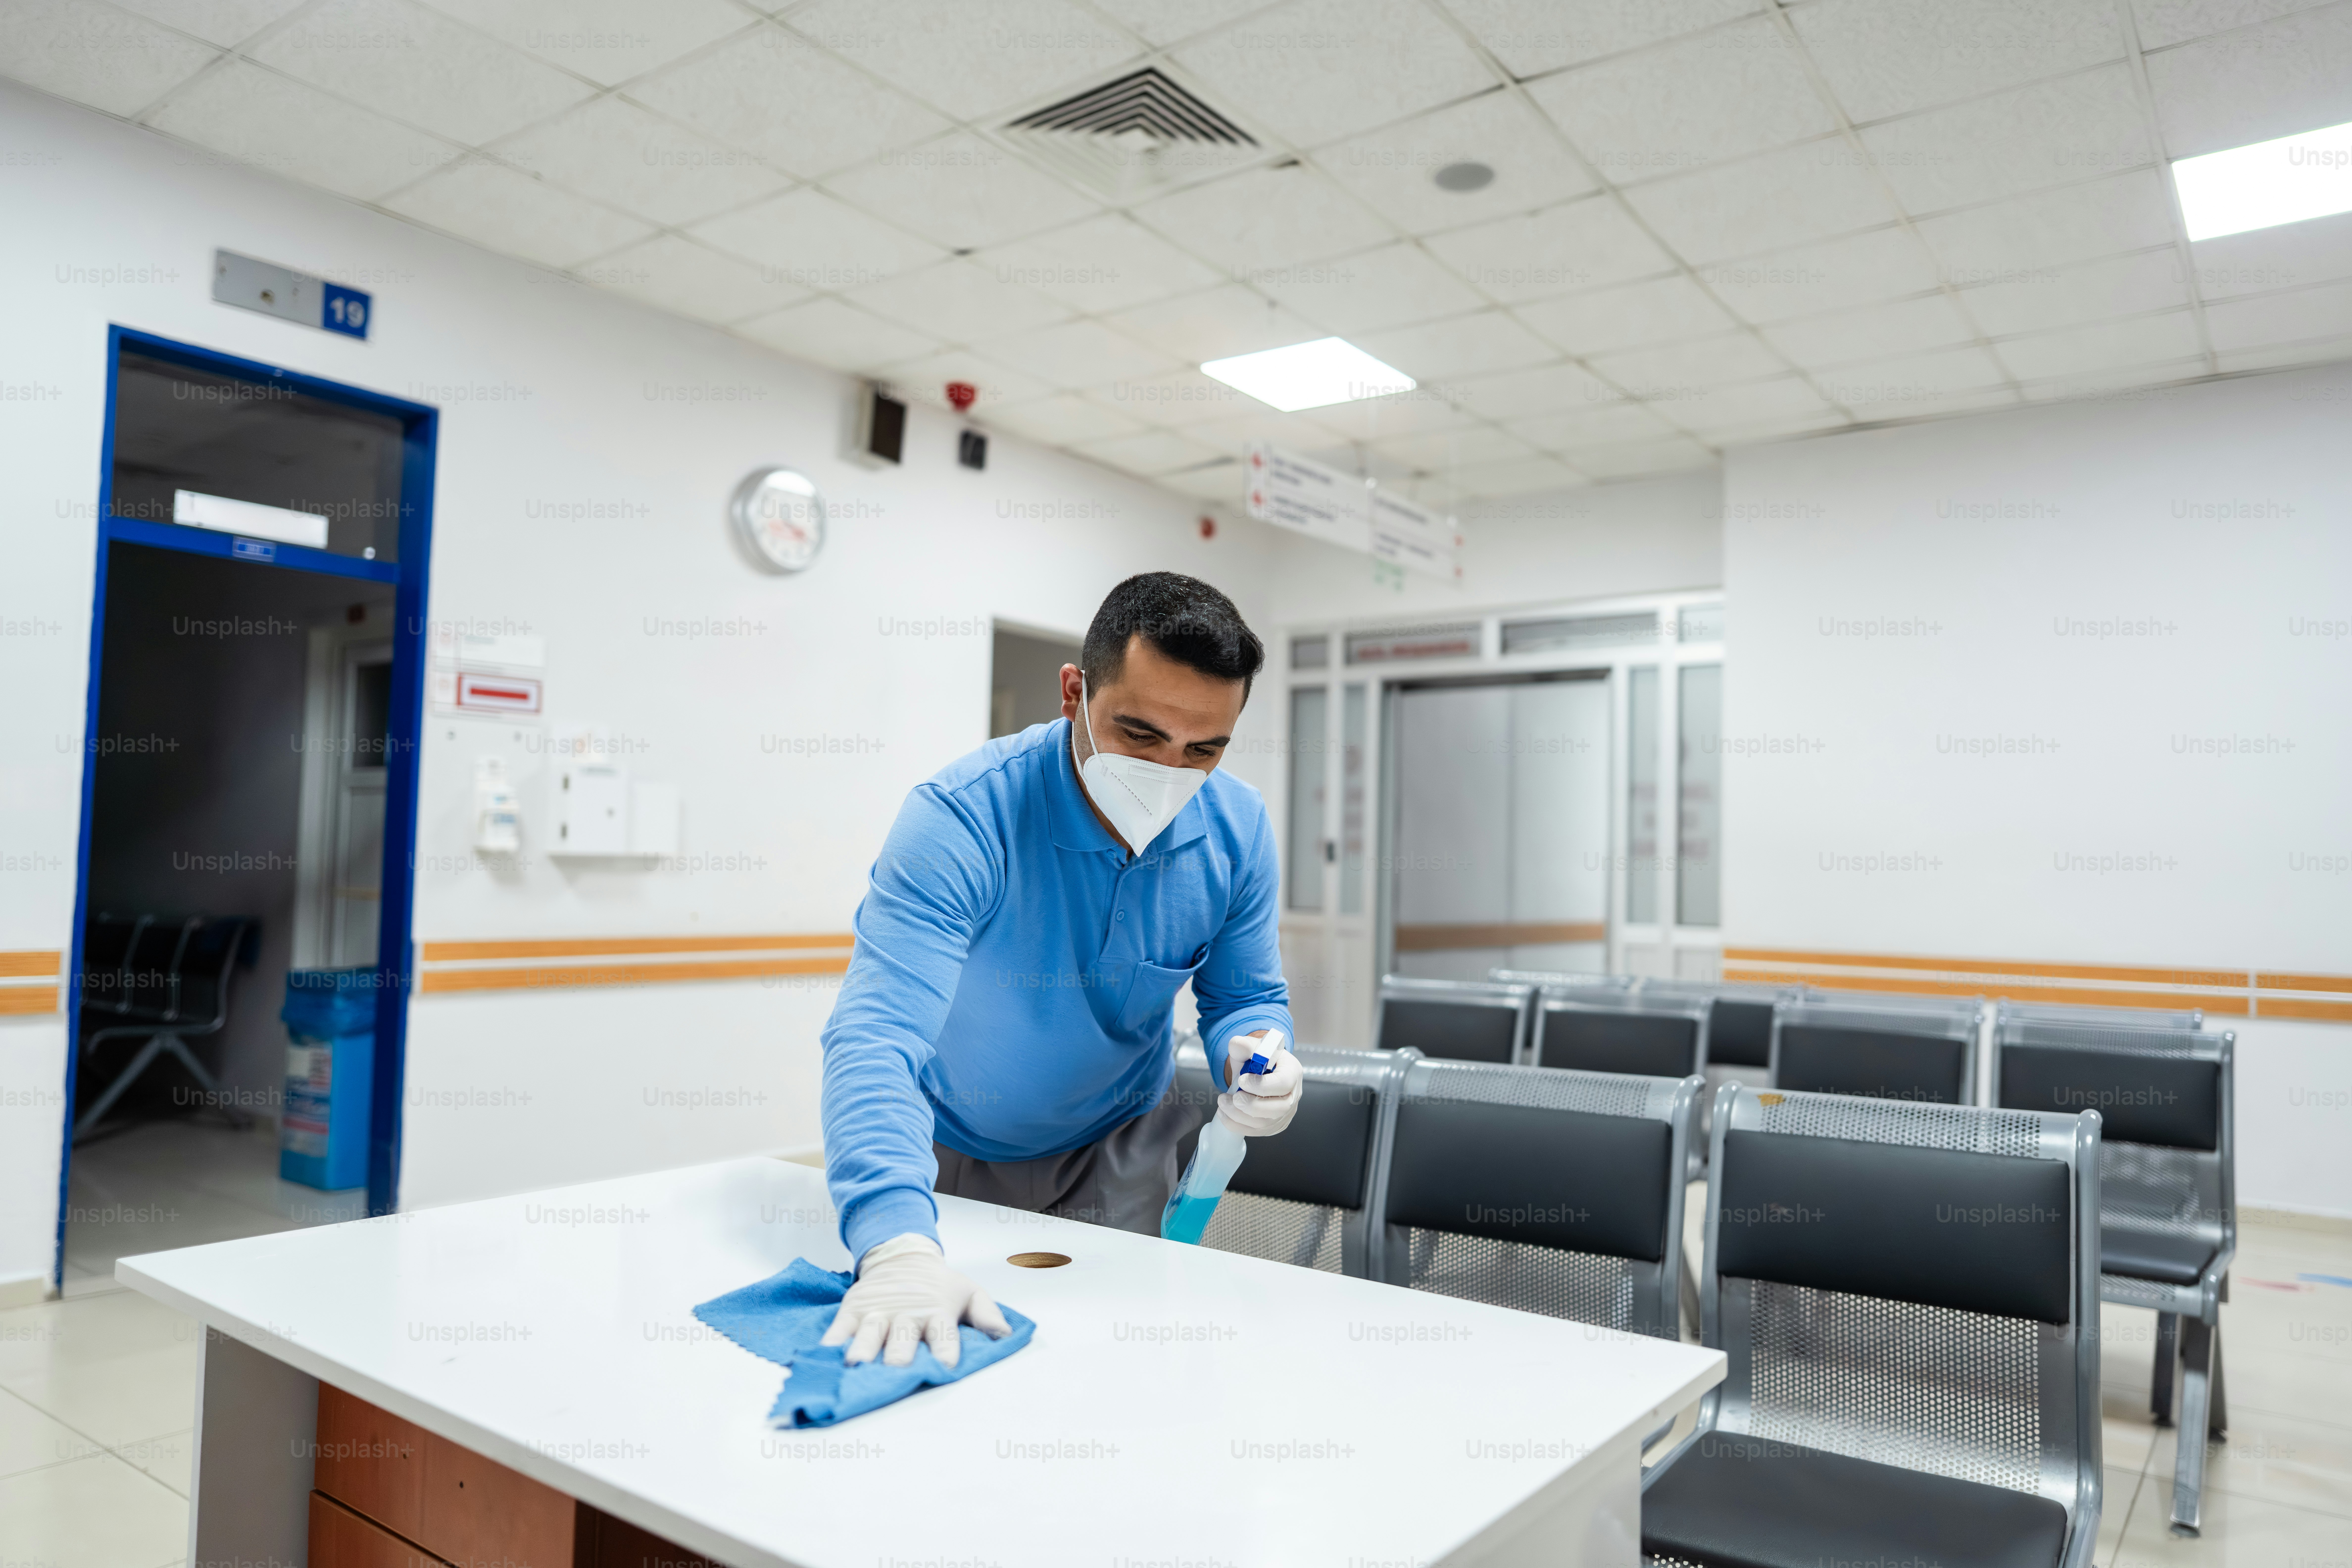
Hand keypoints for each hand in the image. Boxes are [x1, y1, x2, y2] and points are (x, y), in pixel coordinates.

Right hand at [820, 1235, 1011, 1368]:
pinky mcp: (853, 1310)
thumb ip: (987, 1315)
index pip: (944, 1334)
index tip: (944, 1366)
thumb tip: (1006, 1335)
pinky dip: (832, 1342)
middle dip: (899, 1357)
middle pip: (902, 1340)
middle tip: (895, 1370)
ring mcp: (877, 1313)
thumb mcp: (969, 1292)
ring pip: (868, 1335)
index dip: (945, 1350)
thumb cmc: (939, 1284)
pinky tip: (825, 1355)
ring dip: (862, 1351)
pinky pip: (839, 1329)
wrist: (903, 1256)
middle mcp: (906, 1315)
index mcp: (936, 1313)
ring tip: (855, 1365)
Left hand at [1220, 1031, 1301, 1136]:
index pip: (1284, 1083)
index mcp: (1293, 1072)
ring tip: (1223, 1103)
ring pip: (1265, 1123)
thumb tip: (1236, 1044)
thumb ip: (1244, 1045)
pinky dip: (1237, 1125)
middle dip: (1250, 1105)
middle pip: (1278, 1108)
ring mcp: (1285, 1113)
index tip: (1241, 1080)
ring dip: (1239, 1116)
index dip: (1262, 1085)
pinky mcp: (1274, 1125)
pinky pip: (1256, 1131)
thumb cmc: (1261, 1060)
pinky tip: (1225, 1114)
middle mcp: (1293, 1095)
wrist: (1262, 1072)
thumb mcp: (1254, 1048)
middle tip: (1231, 1098)